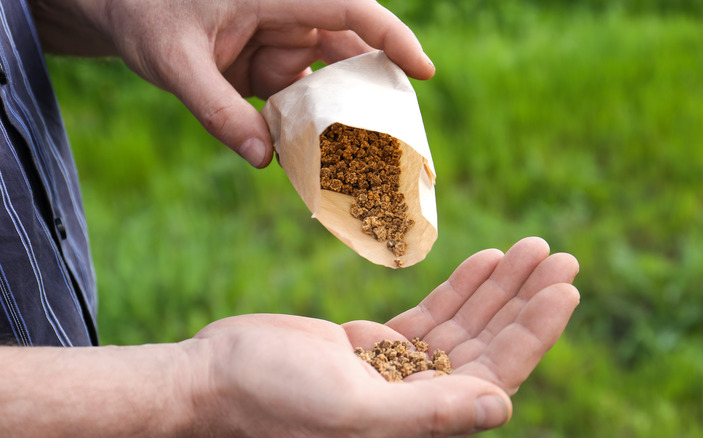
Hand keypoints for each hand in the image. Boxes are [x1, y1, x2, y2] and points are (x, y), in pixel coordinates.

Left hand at [34, 0, 434, 167]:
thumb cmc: (146, 16)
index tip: (424, 71)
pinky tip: (318, 158)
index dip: (392, 38)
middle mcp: (289, 17)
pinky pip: (302, 99)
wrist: (122, 12)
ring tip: (365, 158)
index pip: (349, 9)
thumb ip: (215, 109)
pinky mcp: (271, 68)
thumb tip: (263, 160)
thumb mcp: (174, 62)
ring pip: (330, 81)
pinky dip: (311, 127)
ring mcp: (281, 44)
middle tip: (401, 138)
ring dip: (344, 117)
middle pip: (351, 50)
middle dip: (376, 91)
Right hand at [187, 237, 578, 436]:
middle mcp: (417, 404)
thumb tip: (500, 406)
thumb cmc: (269, 400)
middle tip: (559, 256)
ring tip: (531, 248)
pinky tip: (485, 261)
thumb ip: (425, 415)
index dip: (532, 332)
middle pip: (488, 346)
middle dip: (524, 301)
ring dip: (498, 288)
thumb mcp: (349, 408)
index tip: (563, 288)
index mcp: (419, 425)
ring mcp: (398, 373)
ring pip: (464, 327)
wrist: (211, 379)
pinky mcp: (374, 348)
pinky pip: (431, 316)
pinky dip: (460, 288)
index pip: (494, 375)